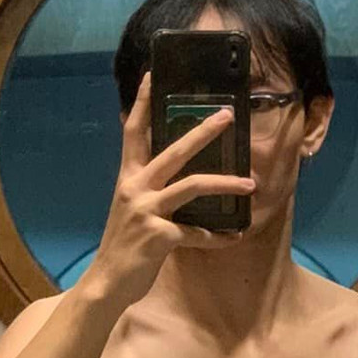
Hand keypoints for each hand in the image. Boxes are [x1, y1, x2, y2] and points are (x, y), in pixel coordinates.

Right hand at [80, 71, 255, 308]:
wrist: (107, 282)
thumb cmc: (124, 244)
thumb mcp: (131, 207)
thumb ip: (149, 188)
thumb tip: (180, 174)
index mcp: (128, 177)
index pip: (133, 130)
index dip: (143, 102)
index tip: (153, 75)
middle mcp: (135, 187)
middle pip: (173, 150)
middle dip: (203, 132)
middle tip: (227, 116)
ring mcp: (146, 211)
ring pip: (192, 186)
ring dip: (225, 184)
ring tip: (250, 184)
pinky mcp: (159, 236)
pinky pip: (197, 232)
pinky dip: (217, 236)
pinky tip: (233, 237)